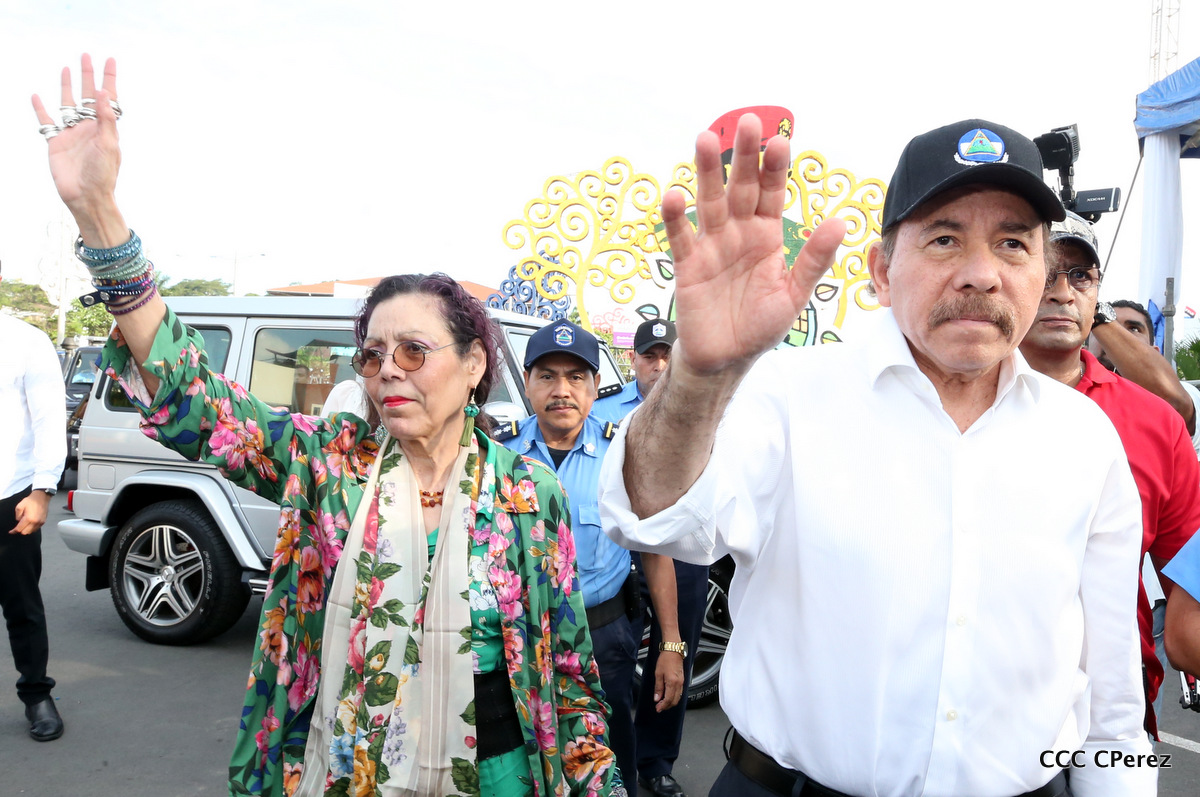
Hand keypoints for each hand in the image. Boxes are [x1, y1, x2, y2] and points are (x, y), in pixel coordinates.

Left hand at [10, 492, 50, 535]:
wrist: (42, 497)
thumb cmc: (30, 501)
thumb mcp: (19, 506)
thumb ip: (17, 515)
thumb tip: (19, 520)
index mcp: (28, 518)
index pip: (19, 529)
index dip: (14, 531)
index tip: (11, 532)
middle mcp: (35, 522)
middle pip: (25, 532)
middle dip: (20, 530)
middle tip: (18, 526)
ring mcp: (40, 522)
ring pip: (31, 532)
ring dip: (26, 530)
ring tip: (24, 524)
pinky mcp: (43, 522)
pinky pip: (36, 529)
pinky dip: (31, 528)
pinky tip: (30, 524)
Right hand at [31, 54, 126, 244]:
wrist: (86, 196)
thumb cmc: (103, 174)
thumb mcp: (109, 145)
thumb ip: (106, 119)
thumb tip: (101, 92)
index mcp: (105, 127)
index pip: (107, 97)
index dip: (108, 78)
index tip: (109, 59)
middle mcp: (88, 127)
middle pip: (86, 95)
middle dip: (87, 75)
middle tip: (86, 56)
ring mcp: (71, 133)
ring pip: (66, 104)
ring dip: (66, 86)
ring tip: (67, 68)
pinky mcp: (55, 142)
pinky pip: (46, 121)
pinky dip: (40, 109)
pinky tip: (36, 96)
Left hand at [653, 645, 684, 711]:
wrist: (673, 651)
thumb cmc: (665, 660)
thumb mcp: (658, 674)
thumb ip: (658, 687)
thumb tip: (657, 698)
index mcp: (672, 683)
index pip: (668, 699)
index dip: (663, 706)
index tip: (658, 709)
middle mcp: (679, 684)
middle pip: (675, 701)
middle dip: (667, 706)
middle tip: (659, 707)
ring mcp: (682, 682)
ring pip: (678, 697)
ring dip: (671, 702)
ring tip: (663, 703)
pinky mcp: (683, 680)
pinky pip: (680, 692)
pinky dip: (674, 697)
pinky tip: (669, 696)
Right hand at [662, 113, 846, 376]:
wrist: (726, 358)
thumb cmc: (761, 325)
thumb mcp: (794, 294)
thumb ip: (814, 260)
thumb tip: (842, 222)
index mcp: (767, 235)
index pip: (772, 192)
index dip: (775, 168)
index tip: (781, 140)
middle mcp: (738, 232)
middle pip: (740, 187)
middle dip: (744, 156)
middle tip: (747, 123)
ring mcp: (711, 246)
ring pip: (708, 202)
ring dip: (705, 172)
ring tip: (704, 140)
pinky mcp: (688, 266)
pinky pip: (680, 238)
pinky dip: (675, 218)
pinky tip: (673, 195)